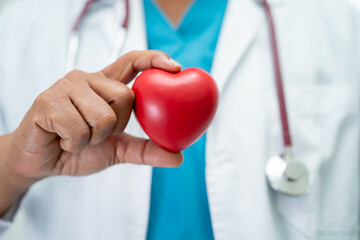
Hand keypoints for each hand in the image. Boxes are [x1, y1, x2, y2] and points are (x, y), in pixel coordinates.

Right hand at [0, 51, 182, 214]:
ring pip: (103, 115)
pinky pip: (78, 128)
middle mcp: (87, 79)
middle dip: (116, 126)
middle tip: (96, 133)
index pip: (132, 61)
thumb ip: (145, 150)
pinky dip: (75, 144)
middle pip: (125, 96)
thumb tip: (178, 157)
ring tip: (78, 137)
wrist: (42, 162)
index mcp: (105, 85)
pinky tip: (63, 140)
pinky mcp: (48, 101)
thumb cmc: (79, 149)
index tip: (175, 67)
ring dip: (93, 138)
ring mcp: (66, 87)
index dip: (154, 59)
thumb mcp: (118, 150)